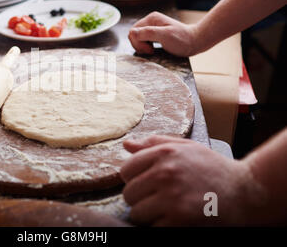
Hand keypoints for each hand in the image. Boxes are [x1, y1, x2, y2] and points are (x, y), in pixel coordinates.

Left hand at [120, 135, 266, 225]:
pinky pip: (153, 227)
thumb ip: (154, 144)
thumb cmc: (212, 167)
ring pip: (137, 213)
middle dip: (141, 198)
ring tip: (169, 208)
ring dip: (149, 214)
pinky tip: (177, 217)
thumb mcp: (185, 147)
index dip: (135, 179)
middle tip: (161, 197)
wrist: (246, 191)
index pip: (125, 170)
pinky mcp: (180, 220)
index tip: (149, 183)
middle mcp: (165, 173)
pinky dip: (162, 225)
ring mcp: (172, 198)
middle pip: (129, 193)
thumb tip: (126, 145)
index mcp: (164, 153)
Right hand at [128, 12, 199, 56]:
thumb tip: (132, 33)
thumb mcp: (165, 36)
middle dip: (139, 45)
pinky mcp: (155, 34)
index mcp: (151, 19)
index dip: (138, 42)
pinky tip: (153, 50)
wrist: (195, 42)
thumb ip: (148, 33)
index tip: (150, 49)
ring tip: (153, 51)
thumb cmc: (182, 40)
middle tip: (151, 51)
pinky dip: (145, 47)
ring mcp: (152, 27)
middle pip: (134, 35)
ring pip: (137, 38)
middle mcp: (150, 21)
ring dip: (142, 47)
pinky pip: (143, 41)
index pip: (133, 31)